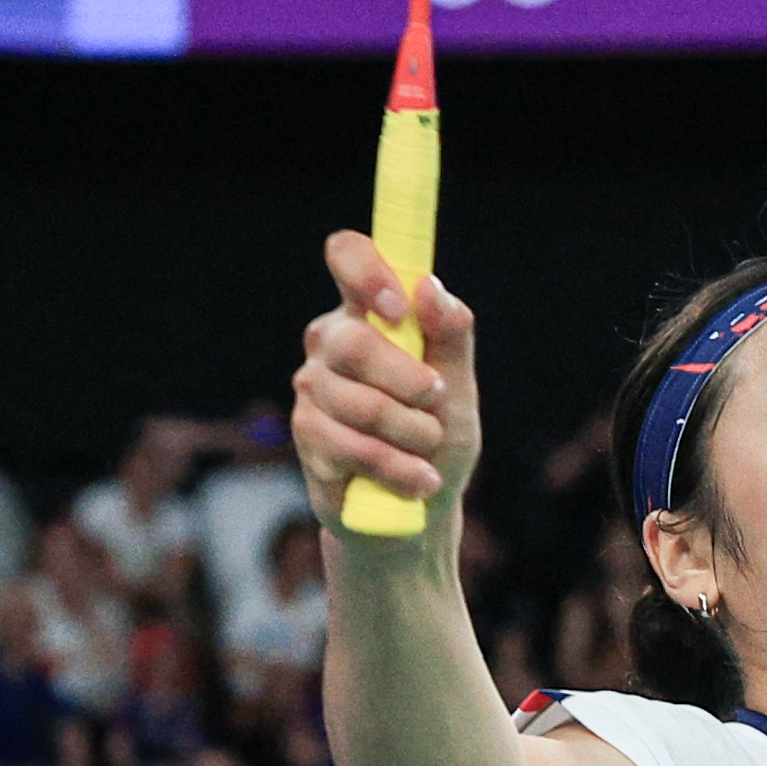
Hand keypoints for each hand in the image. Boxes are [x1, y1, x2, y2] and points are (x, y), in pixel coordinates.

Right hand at [295, 228, 481, 533]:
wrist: (419, 510)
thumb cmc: (439, 438)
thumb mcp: (459, 386)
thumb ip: (451, 334)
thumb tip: (430, 288)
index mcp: (369, 312)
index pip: (348, 255)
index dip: (367, 272)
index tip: (398, 310)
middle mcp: (331, 342)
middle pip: (354, 342)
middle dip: (408, 380)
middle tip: (435, 398)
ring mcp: (312, 389)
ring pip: (358, 403)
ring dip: (412, 433)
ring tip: (428, 450)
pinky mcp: (307, 436)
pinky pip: (351, 448)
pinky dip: (397, 468)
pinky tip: (414, 479)